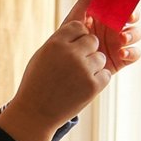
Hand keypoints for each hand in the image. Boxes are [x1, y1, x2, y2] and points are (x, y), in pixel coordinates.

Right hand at [0, 22, 110, 140]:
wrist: (35, 114)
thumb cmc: (37, 83)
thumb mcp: (42, 56)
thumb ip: (61, 41)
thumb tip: (81, 28)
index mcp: (55, 43)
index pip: (78, 27)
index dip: (77, 37)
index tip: (72, 48)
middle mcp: (70, 54)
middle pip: (93, 40)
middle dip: (88, 50)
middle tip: (77, 65)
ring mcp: (83, 70)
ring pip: (101, 58)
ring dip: (93, 67)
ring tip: (77, 79)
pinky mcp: (92, 86)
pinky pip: (105, 75)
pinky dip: (97, 81)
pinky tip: (82, 87)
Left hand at [63, 0, 140, 72]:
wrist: (66, 66)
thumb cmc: (68, 41)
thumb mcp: (73, 22)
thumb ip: (83, 5)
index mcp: (106, 18)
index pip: (121, 7)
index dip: (126, 3)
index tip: (124, 5)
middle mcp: (115, 29)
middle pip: (132, 19)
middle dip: (133, 17)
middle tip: (128, 19)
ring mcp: (120, 44)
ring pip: (136, 35)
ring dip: (132, 34)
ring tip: (122, 39)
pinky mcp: (122, 59)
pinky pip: (134, 54)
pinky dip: (132, 52)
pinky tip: (121, 53)